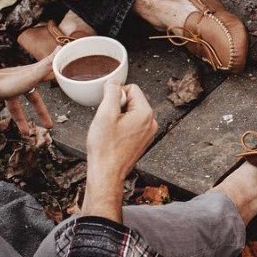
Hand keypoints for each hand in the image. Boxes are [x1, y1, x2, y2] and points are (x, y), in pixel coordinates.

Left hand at [0, 54, 55, 136]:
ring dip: (36, 115)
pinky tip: (23, 131)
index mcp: (35, 71)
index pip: (53, 69)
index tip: (73, 71)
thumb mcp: (32, 75)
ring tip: (43, 128)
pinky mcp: (6, 94)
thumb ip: (48, 63)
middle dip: (49, 104)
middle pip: (42, 90)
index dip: (62, 69)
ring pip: (30, 101)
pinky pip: (16, 108)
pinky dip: (20, 120)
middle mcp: (27, 77)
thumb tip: (61, 47)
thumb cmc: (6, 82)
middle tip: (57, 114)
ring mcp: (16, 86)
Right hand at [83, 83, 156, 220]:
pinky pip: (131, 125)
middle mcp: (151, 121)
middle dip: (117, 107)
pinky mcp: (143, 141)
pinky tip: (113, 139)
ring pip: (130, 113)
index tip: (108, 111)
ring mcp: (148, 132)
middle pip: (132, 100)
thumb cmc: (105, 148)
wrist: (106, 174)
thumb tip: (114, 81)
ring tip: (109, 133)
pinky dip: (120, 128)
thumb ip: (111, 93)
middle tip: (107, 123)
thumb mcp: (105, 114)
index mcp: (146, 113)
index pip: (131, 88)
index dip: (115, 96)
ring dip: (117, 118)